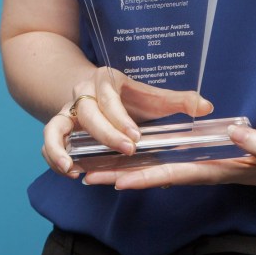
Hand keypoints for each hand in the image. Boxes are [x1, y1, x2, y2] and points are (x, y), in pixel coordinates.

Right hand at [42, 67, 213, 177]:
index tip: (136, 138)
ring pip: (55, 127)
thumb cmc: (127, 96)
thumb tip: (207, 107)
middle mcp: (83, 94)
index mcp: (106, 81)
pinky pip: (48, 141)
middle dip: (105, 134)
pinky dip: (53, 156)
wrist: (92, 86)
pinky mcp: (57, 127)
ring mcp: (66, 111)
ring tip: (74, 170)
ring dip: (61, 149)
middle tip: (126, 151)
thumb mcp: (152, 95)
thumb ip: (179, 101)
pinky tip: (70, 172)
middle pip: (87, 114)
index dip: (121, 120)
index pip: (111, 100)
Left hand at [84, 122, 255, 189]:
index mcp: (209, 170)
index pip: (173, 174)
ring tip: (92, 172)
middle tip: (88, 179)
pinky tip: (122, 163)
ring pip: (152, 172)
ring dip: (123, 173)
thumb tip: (236, 130)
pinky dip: (139, 166)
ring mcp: (191, 169)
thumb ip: (254, 141)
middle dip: (121, 179)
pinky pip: (160, 166)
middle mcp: (194, 173)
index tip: (120, 181)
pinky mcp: (192, 162)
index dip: (147, 178)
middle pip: (153, 177)